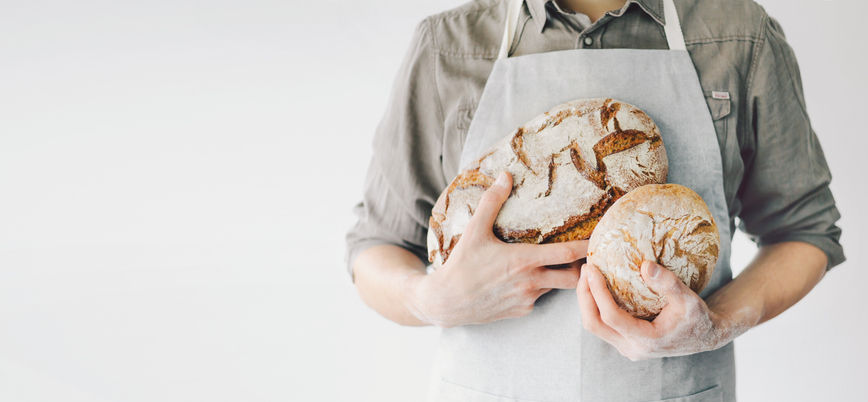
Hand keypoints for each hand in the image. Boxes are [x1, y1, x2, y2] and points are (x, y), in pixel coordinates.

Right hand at [411, 172, 587, 327]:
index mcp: (524, 261)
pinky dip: (539, 288)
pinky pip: (538, 298)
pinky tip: (527, 278)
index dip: (587, 245)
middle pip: (574, 278)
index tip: (600, 236)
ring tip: (555, 263)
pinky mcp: (521, 312)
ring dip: (558, 276)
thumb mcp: (474, 231)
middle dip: (582, 267)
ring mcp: (527, 300)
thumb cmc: (460, 266)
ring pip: (555, 288)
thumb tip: (505, 175)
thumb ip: (492, 202)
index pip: (568, 254)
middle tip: (583, 254)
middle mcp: (531, 283)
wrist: (445, 302)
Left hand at [576, 261, 741, 360]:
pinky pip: (601, 324)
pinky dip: (595, 305)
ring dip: (587, 300)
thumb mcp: (690, 300)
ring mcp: (626, 347)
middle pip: (593, 324)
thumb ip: (668, 283)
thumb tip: (645, 265)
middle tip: (585, 269)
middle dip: (584, 295)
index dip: (597, 292)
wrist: (705, 337)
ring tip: (588, 275)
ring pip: (594, 326)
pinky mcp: (624, 341)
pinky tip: (597, 285)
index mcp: (646, 341)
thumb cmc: (699, 318)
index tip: (592, 269)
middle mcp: (632, 348)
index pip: (611, 317)